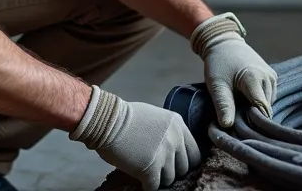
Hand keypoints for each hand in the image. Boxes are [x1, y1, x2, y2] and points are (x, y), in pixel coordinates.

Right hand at [70, 85, 200, 190]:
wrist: (107, 120)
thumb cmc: (126, 118)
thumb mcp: (156, 117)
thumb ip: (169, 132)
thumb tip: (175, 150)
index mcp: (179, 126)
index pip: (195, 153)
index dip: (185, 163)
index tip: (175, 166)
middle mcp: (175, 139)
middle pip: (184, 168)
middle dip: (172, 171)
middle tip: (159, 171)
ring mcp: (164, 154)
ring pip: (170, 179)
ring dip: (159, 178)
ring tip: (147, 173)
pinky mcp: (150, 168)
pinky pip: (154, 186)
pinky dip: (147, 186)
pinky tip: (141, 181)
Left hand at [189, 13, 276, 126]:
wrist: (225, 43)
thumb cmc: (218, 63)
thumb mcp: (217, 85)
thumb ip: (223, 105)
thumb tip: (227, 126)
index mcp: (255, 78)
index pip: (262, 109)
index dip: (253, 121)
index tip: (241, 127)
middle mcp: (268, 77)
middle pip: (265, 107)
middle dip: (253, 115)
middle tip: (236, 114)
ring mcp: (272, 76)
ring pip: (268, 103)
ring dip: (256, 108)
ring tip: (240, 104)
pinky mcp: (272, 76)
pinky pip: (269, 96)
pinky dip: (259, 101)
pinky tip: (246, 98)